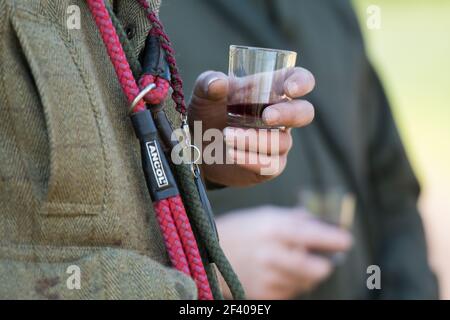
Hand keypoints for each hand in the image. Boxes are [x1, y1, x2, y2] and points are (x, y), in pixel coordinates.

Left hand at [188, 67, 314, 186]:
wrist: (197, 147)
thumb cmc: (207, 112)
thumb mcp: (203, 94)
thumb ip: (209, 83)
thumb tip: (219, 83)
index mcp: (271, 90)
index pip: (298, 80)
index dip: (302, 82)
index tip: (291, 89)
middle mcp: (281, 116)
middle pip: (304, 113)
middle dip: (288, 114)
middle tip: (266, 116)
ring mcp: (278, 142)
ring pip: (281, 142)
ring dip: (254, 139)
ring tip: (226, 135)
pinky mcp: (269, 165)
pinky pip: (270, 165)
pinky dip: (251, 159)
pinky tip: (232, 153)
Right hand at [216, 207, 352, 299]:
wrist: (210, 252)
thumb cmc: (242, 229)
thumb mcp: (266, 214)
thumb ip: (295, 219)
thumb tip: (324, 223)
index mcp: (272, 229)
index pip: (310, 235)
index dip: (332, 239)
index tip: (346, 241)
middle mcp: (270, 254)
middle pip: (314, 268)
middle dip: (325, 266)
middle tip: (325, 262)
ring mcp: (265, 276)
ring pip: (305, 282)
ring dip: (306, 275)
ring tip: (290, 264)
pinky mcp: (262, 293)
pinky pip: (290, 292)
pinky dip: (291, 283)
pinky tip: (278, 273)